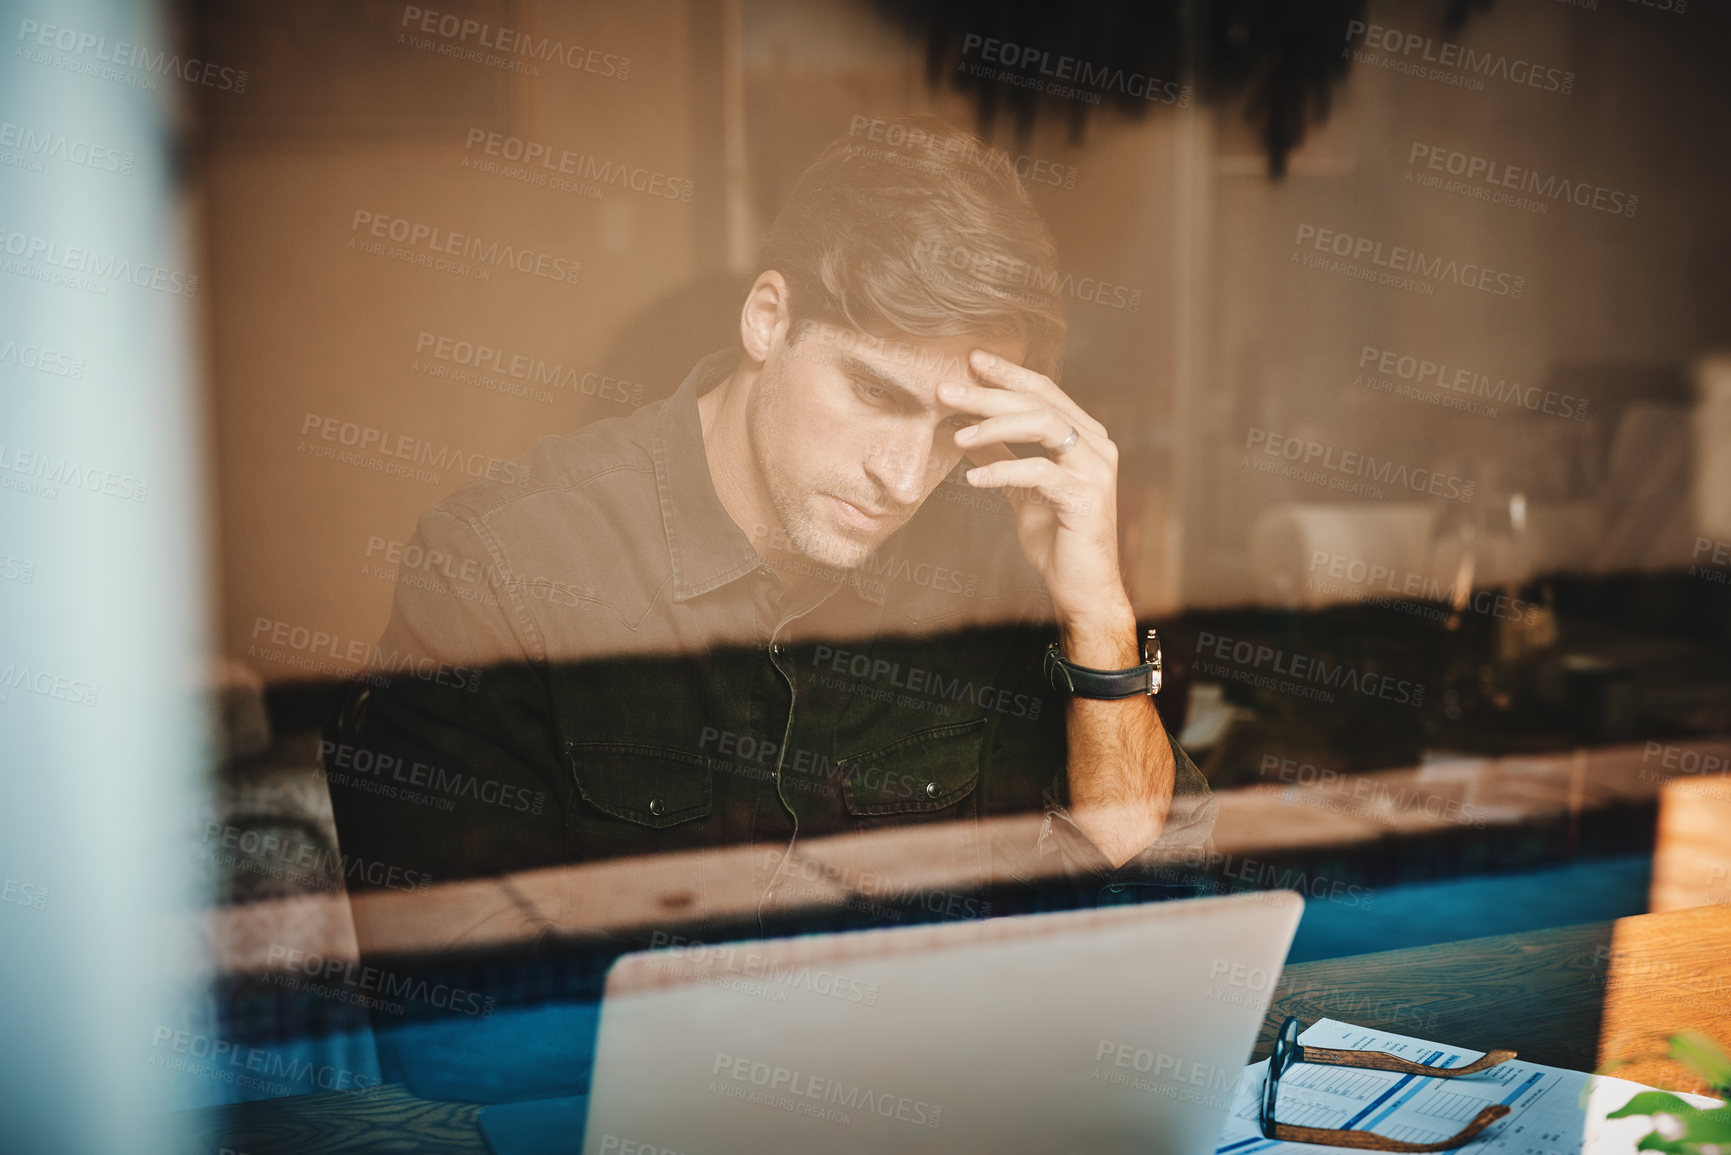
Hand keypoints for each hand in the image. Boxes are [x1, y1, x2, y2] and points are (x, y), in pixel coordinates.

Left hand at [939, 350, 1132, 646]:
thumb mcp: (1022, 492)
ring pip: (1043, 425)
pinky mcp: (1086, 497)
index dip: (1008, 373)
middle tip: (946, 390)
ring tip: (956, 437)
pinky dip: (1002, 471)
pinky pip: (1039, 472)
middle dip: (989, 393)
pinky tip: (972, 482)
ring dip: (994, 425)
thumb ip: (1003, 459)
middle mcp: (1096, 445)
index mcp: (1084, 437)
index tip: (970, 359)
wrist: (1083, 588)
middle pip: (1039, 402)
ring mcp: (1095, 469)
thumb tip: (966, 434)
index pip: (1044, 391)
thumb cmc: (1057, 539)